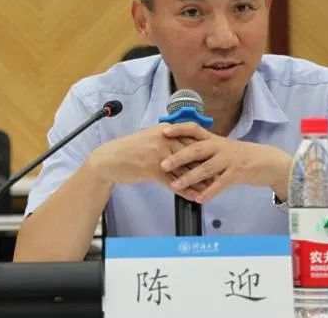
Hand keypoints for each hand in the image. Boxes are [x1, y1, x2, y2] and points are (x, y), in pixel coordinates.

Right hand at [86, 124, 207, 196]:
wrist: (109, 159)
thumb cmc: (130, 150)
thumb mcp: (151, 139)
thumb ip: (168, 141)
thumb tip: (186, 147)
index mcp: (165, 131)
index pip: (190, 139)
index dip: (204, 151)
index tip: (216, 159)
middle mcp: (163, 139)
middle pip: (190, 154)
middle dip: (205, 166)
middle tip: (218, 176)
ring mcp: (158, 153)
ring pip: (183, 169)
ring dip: (198, 181)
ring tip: (209, 189)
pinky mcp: (151, 168)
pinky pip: (172, 181)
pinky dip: (184, 191)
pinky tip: (192, 197)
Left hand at [160, 122, 291, 202]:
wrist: (267, 161)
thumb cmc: (241, 155)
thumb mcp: (223, 148)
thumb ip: (206, 150)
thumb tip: (182, 152)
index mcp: (215, 139)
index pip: (194, 129)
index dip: (179, 129)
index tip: (163, 131)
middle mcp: (220, 146)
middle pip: (197, 149)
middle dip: (178, 156)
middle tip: (163, 164)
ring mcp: (229, 159)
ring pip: (206, 168)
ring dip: (189, 177)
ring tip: (175, 186)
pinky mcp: (237, 173)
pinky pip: (220, 183)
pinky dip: (209, 192)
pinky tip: (198, 199)